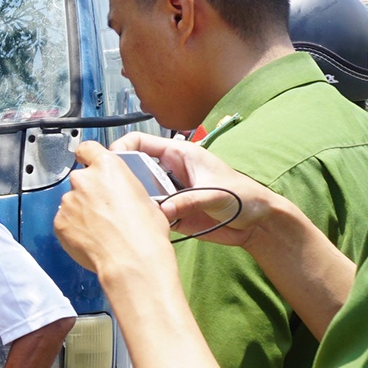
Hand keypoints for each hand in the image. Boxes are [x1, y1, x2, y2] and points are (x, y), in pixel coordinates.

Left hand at [54, 142, 175, 275]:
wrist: (132, 261)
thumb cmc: (145, 233)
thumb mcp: (145, 198)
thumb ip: (124, 187)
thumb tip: (122, 195)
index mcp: (108, 167)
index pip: (87, 149)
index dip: (87, 157)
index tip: (87, 163)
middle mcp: (84, 179)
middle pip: (80, 180)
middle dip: (88, 192)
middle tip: (103, 210)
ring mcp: (68, 201)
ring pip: (71, 202)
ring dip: (81, 212)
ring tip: (100, 229)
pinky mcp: (59, 222)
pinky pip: (64, 222)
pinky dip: (73, 229)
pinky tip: (91, 239)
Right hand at [113, 133, 278, 246]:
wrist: (257, 224)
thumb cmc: (245, 197)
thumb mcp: (215, 192)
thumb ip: (188, 200)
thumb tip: (162, 210)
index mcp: (179, 154)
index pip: (140, 142)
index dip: (122, 149)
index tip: (111, 163)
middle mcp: (170, 172)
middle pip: (134, 169)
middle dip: (122, 179)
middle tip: (114, 192)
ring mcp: (169, 194)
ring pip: (139, 194)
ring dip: (133, 202)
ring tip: (127, 211)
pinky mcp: (171, 214)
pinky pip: (150, 214)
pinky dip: (143, 219)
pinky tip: (140, 225)